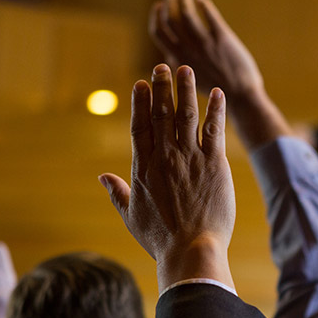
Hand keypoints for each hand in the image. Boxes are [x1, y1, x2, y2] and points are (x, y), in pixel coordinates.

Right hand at [99, 64, 235, 291]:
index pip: (140, 126)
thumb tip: (102, 177)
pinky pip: (214, 131)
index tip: (140, 83)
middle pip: (162, 114)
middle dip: (162, 87)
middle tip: (162, 67)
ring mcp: (190, 159)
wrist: (191, 250)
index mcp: (144, 168)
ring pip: (187, 116)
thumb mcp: (131, 216)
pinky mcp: (215, 165)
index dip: (140, 102)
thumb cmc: (160, 239)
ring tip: (185, 70)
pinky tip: (215, 93)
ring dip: (186, 90)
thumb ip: (116, 193)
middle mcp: (165, 157)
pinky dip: (215, 110)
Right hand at [150, 0, 262, 100]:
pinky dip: (203, 5)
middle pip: (170, 20)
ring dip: (183, 0)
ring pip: (186, 14)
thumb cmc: (216, 89)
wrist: (241, 97)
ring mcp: (205, 44)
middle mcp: (189, 51)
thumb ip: (179, 64)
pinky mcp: (222, 38)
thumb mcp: (189, 80)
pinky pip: (209, 15)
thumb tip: (168, 53)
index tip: (158, 6)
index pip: (158, 32)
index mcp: (178, 60)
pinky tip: (202, 1)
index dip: (156, 17)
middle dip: (167, 3)